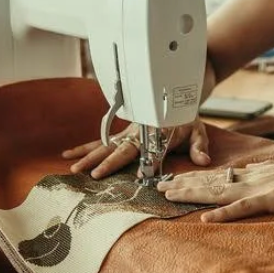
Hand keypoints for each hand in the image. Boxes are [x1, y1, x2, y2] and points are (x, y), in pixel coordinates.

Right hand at [62, 118, 210, 178]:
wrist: (177, 97)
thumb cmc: (186, 117)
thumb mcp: (198, 130)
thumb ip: (198, 146)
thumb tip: (203, 160)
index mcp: (157, 131)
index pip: (148, 150)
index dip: (139, 162)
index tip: (134, 175)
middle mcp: (139, 132)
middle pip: (120, 148)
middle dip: (105, 161)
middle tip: (92, 174)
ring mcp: (128, 132)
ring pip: (106, 144)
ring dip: (89, 155)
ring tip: (73, 166)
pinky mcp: (122, 133)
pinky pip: (103, 140)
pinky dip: (86, 147)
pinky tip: (70, 154)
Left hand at [157, 152, 273, 221]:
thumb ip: (268, 172)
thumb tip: (251, 171)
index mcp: (259, 172)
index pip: (221, 175)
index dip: (197, 177)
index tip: (177, 177)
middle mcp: (255, 177)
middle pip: (214, 180)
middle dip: (186, 183)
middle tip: (160, 186)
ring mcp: (263, 187)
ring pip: (221, 191)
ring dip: (194, 193)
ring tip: (171, 194)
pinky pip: (245, 208)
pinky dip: (225, 213)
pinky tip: (207, 217)